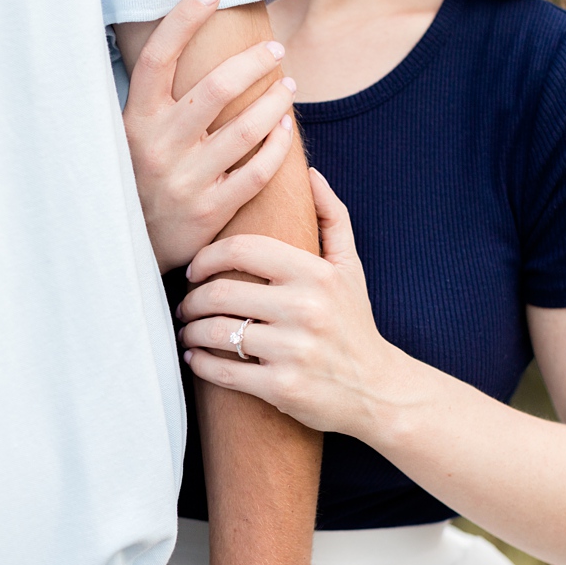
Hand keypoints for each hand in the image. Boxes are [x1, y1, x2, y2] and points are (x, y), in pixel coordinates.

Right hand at [124, 0, 298, 271]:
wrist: (129, 247)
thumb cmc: (136, 177)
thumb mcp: (128, 134)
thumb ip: (153, 98)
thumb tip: (180, 37)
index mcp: (134, 120)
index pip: (159, 56)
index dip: (184, 17)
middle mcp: (158, 146)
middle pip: (217, 87)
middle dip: (254, 62)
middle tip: (275, 49)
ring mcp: (185, 180)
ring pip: (245, 128)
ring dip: (276, 100)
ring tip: (289, 85)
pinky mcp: (210, 209)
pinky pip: (257, 171)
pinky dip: (277, 145)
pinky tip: (286, 127)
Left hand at [178, 169, 409, 437]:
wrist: (379, 390)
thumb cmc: (356, 324)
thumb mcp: (351, 268)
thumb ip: (332, 217)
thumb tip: (310, 174)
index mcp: (315, 274)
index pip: (242, 250)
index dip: (207, 256)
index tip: (196, 268)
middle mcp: (305, 310)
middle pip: (221, 293)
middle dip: (192, 299)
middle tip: (186, 305)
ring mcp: (293, 351)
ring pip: (216, 333)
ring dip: (191, 331)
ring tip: (188, 330)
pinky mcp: (283, 388)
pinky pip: (224, 372)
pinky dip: (200, 364)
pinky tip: (196, 357)